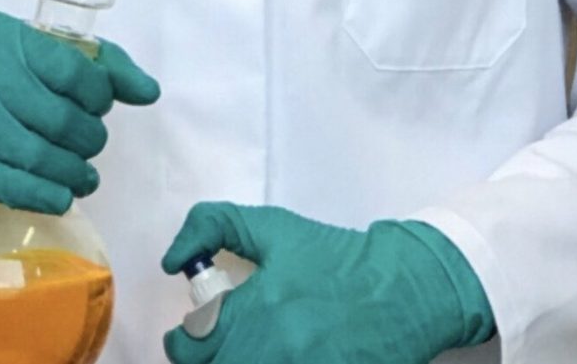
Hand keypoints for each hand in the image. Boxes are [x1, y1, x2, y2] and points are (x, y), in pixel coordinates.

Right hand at [0, 10, 160, 213]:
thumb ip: (94, 65)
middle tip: (91, 148)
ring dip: (70, 173)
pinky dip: (42, 195)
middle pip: (53, 116)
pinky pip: (5, 183)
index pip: (70, 68)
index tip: (99, 108)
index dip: (98, 95)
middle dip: (87, 139)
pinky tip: (60, 197)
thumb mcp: (27, 52)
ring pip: (32, 153)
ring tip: (84, 179)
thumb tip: (150, 91)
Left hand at [159, 203, 495, 363]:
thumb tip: (172, 259)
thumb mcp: (275, 228)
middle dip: (209, 359)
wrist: (404, 289)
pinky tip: (276, 358)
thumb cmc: (336, 258)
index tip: (191, 334)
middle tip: (217, 347)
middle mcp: (271, 351)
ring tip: (245, 352)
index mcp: (255, 310)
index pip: (190, 346)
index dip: (183, 342)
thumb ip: (215, 226)